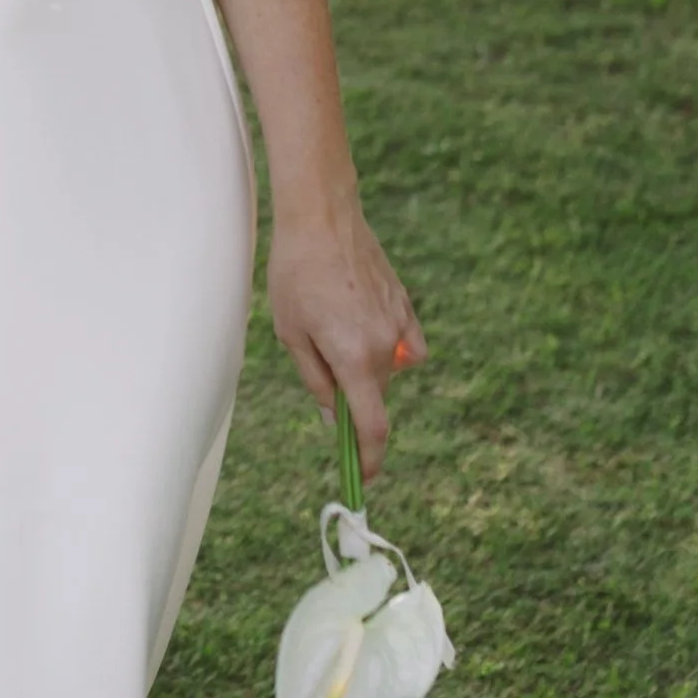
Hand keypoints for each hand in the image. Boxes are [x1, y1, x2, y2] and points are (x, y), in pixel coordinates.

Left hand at [267, 201, 426, 487]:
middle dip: (351, 400)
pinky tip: (365, 328)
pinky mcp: (406, 305)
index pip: (372, 426)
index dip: (368, 459)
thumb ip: (316, 381)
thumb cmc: (295, 275)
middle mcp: (386, 347)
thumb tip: (332, 418)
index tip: (365, 479)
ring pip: (385, 369)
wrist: (322, 218)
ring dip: (363, 368)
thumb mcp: (291, 334)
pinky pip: (406, 345)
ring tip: (328, 326)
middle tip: (320, 372)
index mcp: (355, 359)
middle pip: (374, 396)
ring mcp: (400, 325)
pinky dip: (390, 350)